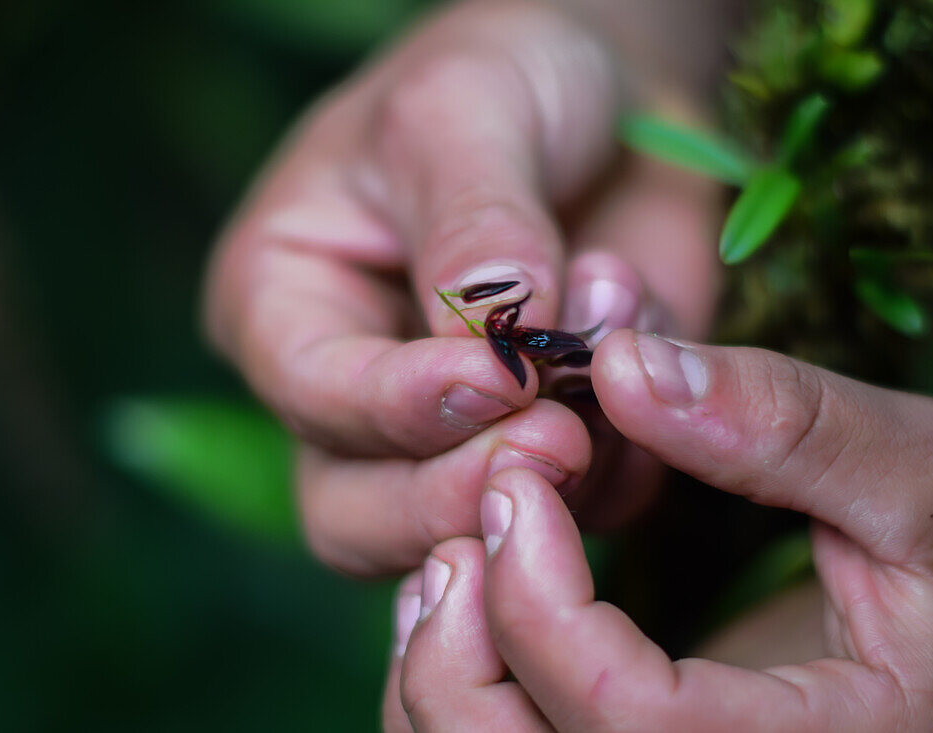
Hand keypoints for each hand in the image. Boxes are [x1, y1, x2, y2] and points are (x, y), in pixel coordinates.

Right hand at [202, 0, 720, 574]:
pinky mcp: (556, 443)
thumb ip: (471, 230)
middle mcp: (356, 390)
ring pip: (473, 530)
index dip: (397, 407)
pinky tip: (645, 328)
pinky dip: (633, 447)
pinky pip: (591, 501)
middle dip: (457, 488)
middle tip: (557, 436)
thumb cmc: (500, 74)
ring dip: (564, 462)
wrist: (607, 89)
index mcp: (287, 303)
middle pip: (359, 512)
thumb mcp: (460, 111)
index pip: (313, 396)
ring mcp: (457, 433)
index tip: (498, 378)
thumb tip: (500, 345)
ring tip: (616, 315)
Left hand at [386, 330, 932, 730]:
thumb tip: (624, 365)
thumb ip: (784, 422)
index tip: (521, 472)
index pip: (631, 728)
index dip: (543, 600)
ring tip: (459, 546)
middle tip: (474, 512)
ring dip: (439, 662)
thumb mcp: (927, 476)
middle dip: (461, 643)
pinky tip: (471, 592)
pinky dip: (456, 681)